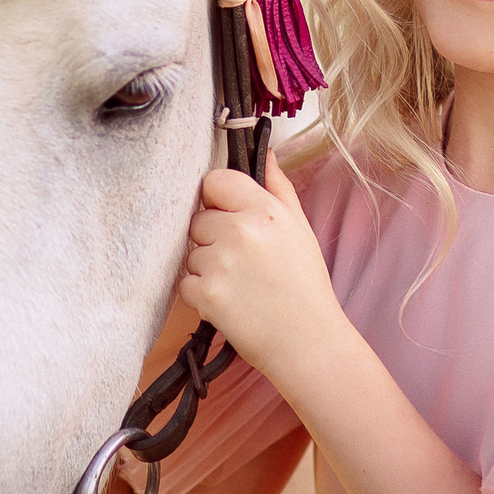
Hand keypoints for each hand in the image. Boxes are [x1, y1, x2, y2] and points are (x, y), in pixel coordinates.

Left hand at [181, 161, 342, 385]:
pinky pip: (186, 283)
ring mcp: (220, 263)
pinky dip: (201, 294)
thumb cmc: (304, 285)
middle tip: (242, 261)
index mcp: (265, 209)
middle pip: (198, 219)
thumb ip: (277, 186)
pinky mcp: (205, 294)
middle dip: (212, 237)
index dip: (218, 199)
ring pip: (191, 252)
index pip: (214, 180)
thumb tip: (265, 151)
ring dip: (207, 267)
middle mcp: (240, 230)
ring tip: (239, 284)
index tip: (230, 217)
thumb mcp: (300, 228)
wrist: (307, 342)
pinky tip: (229, 302)